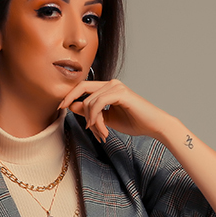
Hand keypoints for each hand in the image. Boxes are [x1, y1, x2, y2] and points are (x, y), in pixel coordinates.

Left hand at [58, 79, 179, 143]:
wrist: (154, 126)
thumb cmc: (134, 122)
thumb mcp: (107, 118)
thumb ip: (90, 111)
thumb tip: (71, 106)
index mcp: (108, 87)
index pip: (83, 86)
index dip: (70, 95)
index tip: (61, 107)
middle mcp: (112, 83)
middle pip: (82, 88)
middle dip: (72, 101)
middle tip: (69, 116)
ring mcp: (116, 86)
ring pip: (90, 101)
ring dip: (91, 120)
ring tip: (101, 134)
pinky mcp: (121, 93)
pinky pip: (98, 104)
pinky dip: (96, 118)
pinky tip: (102, 129)